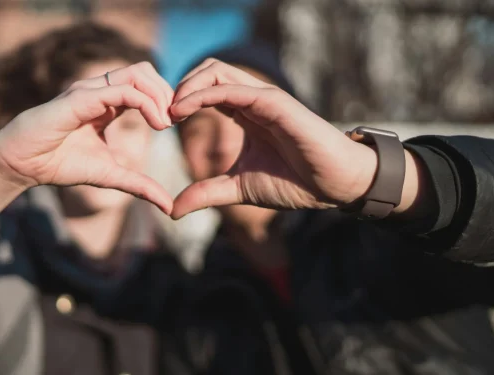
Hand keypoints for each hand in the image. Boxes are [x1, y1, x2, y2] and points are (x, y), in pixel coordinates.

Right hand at [0, 62, 174, 213]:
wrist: (22, 165)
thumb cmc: (59, 164)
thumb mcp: (110, 176)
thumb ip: (139, 185)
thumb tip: (168, 207)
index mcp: (107, 103)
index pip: (144, 85)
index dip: (165, 100)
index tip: (177, 124)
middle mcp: (99, 90)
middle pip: (145, 71)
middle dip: (167, 92)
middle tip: (177, 120)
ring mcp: (89, 90)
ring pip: (137, 73)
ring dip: (159, 95)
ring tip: (166, 122)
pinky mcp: (80, 98)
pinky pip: (121, 90)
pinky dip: (146, 103)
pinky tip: (156, 124)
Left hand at [169, 59, 380, 218]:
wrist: (333, 187)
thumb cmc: (294, 182)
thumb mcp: (238, 188)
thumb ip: (206, 193)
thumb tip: (172, 210)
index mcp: (244, 113)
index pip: (206, 89)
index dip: (180, 100)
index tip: (160, 123)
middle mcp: (252, 99)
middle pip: (208, 71)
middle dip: (179, 86)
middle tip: (161, 114)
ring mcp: (264, 98)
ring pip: (217, 71)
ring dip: (187, 86)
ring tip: (169, 111)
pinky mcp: (275, 103)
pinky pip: (233, 89)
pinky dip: (203, 94)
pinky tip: (183, 111)